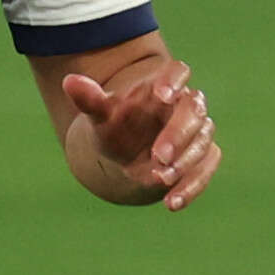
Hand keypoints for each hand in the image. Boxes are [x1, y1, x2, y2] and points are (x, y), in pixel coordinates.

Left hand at [64, 57, 218, 210]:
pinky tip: (172, 203)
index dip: (174, 80)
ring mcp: (198, 131)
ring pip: (203, 139)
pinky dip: (192, 186)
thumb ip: (90, 100)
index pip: (178, 71)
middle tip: (159, 156)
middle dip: (178, 133)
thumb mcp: (101, 115)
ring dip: (185, 162)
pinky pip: (206, 168)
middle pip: (194, 109)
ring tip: (160, 179)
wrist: (128, 155)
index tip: (163, 95)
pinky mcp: (204, 156)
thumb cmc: (117, 127)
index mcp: (162, 86)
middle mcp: (185, 106)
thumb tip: (69, 81)